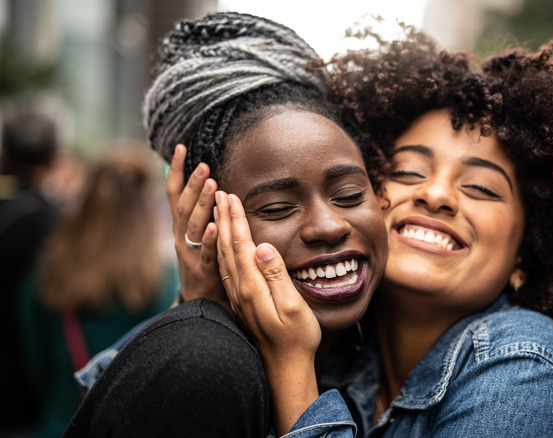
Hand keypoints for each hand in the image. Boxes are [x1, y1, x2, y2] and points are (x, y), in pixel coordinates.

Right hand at [166, 144, 225, 306]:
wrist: (200, 303)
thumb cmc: (202, 262)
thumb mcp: (195, 235)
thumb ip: (197, 211)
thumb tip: (200, 181)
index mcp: (180, 227)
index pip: (174, 194)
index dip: (176, 171)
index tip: (181, 148)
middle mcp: (181, 237)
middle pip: (184, 207)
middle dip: (192, 184)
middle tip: (204, 165)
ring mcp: (190, 254)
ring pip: (194, 226)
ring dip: (202, 204)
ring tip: (211, 184)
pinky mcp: (204, 270)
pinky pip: (206, 252)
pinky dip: (210, 238)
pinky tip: (217, 225)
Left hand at [215, 190, 320, 433]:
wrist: (284, 369)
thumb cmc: (296, 339)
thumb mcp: (293, 306)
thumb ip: (276, 275)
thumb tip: (262, 246)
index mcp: (252, 287)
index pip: (241, 244)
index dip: (236, 219)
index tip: (231, 195)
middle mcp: (240, 290)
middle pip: (228, 247)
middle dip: (224, 218)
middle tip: (219, 192)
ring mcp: (238, 298)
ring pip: (224, 257)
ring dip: (220, 231)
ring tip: (217, 211)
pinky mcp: (240, 304)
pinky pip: (226, 270)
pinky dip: (222, 250)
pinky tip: (223, 245)